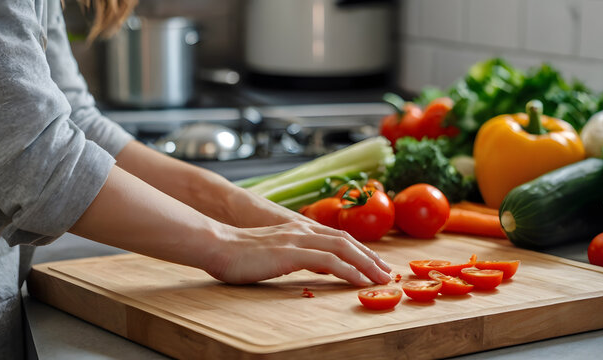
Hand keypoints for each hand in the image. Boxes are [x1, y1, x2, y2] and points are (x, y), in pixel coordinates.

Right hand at [205, 221, 392, 285]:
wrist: (216, 244)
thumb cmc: (238, 252)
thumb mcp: (271, 250)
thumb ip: (291, 253)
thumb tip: (307, 264)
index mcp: (297, 229)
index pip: (336, 236)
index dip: (359, 248)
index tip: (373, 261)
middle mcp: (302, 230)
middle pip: (346, 240)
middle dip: (370, 256)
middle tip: (386, 271)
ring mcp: (298, 240)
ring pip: (343, 249)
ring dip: (366, 263)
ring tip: (381, 278)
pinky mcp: (292, 253)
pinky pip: (329, 262)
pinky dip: (349, 270)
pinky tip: (360, 281)